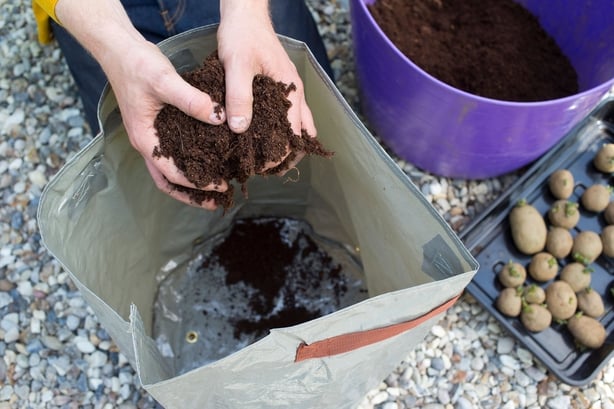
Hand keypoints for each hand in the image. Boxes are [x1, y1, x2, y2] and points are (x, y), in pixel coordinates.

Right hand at [56, 0, 227, 209]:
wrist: (119, 49)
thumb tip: (220, 117)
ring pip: (169, 170)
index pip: (172, 174)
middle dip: (192, 195)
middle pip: (168, 182)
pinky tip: (208, 157)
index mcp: (145, 139)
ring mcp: (151, 136)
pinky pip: (173, 153)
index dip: (198, 183)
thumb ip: (191, 100)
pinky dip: (189, 160)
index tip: (222, 186)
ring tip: (215, 187)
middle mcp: (146, 143)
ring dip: (190, 182)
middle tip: (218, 201)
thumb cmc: (137, 64)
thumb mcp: (165, 80)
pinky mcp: (157, 126)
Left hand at [218, 0, 316, 171]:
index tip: (264, 168)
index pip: (295, 133)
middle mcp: (295, 93)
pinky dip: (283, 130)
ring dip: (288, 144)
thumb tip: (240, 128)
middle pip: (303, 133)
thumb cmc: (242, 36)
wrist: (246, 15)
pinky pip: (289, 115)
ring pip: (298, 125)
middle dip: (289, 154)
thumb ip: (239, 96)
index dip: (282, 154)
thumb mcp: (236, 66)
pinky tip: (266, 138)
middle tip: (269, 171)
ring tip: (269, 161)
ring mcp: (290, 90)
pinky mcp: (280, 88)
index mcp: (290, 90)